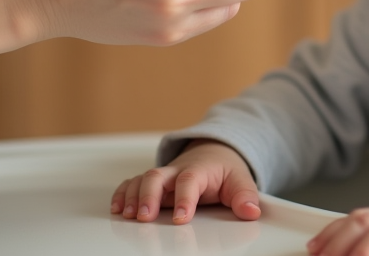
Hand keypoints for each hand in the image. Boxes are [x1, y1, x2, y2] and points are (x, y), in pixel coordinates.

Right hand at [111, 140, 260, 223]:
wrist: (214, 152)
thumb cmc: (224, 170)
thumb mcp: (240, 180)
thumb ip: (245, 196)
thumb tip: (252, 211)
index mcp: (200, 169)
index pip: (190, 180)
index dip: (184, 198)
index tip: (182, 217)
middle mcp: (176, 171)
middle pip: (157, 176)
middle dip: (148, 196)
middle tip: (145, 217)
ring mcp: (163, 176)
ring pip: (142, 179)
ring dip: (132, 196)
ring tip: (127, 215)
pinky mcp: (152, 183)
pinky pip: (132, 183)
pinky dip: (122, 193)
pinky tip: (117, 208)